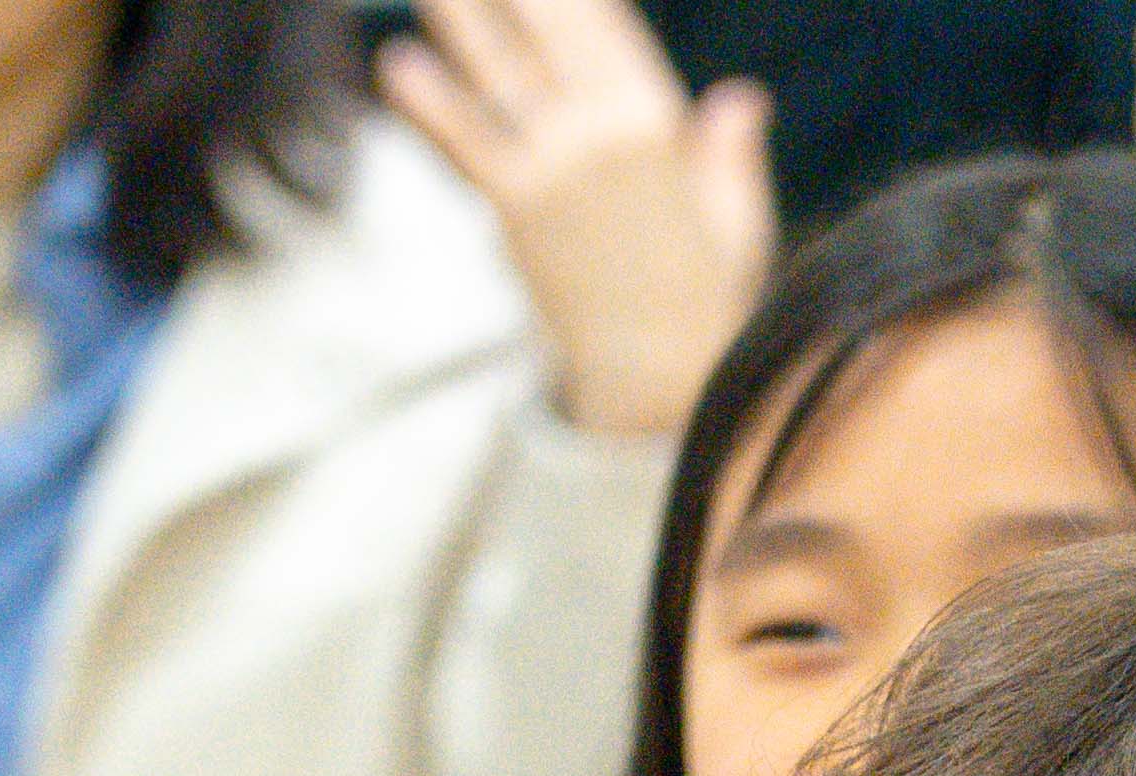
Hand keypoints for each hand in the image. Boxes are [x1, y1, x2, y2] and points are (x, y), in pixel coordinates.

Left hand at [386, 0, 773, 441]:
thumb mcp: (735, 217)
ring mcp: (552, 166)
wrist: (656, 379)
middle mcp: (600, 130)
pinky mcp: (514, 209)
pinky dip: (429, 104)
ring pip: (496, 70)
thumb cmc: (703, 301)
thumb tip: (739, 99)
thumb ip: (729, 152)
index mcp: (656, 120)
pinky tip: (396, 65)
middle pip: (544, 24)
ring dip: (460, 17)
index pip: (601, 18)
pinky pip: (464, 143)